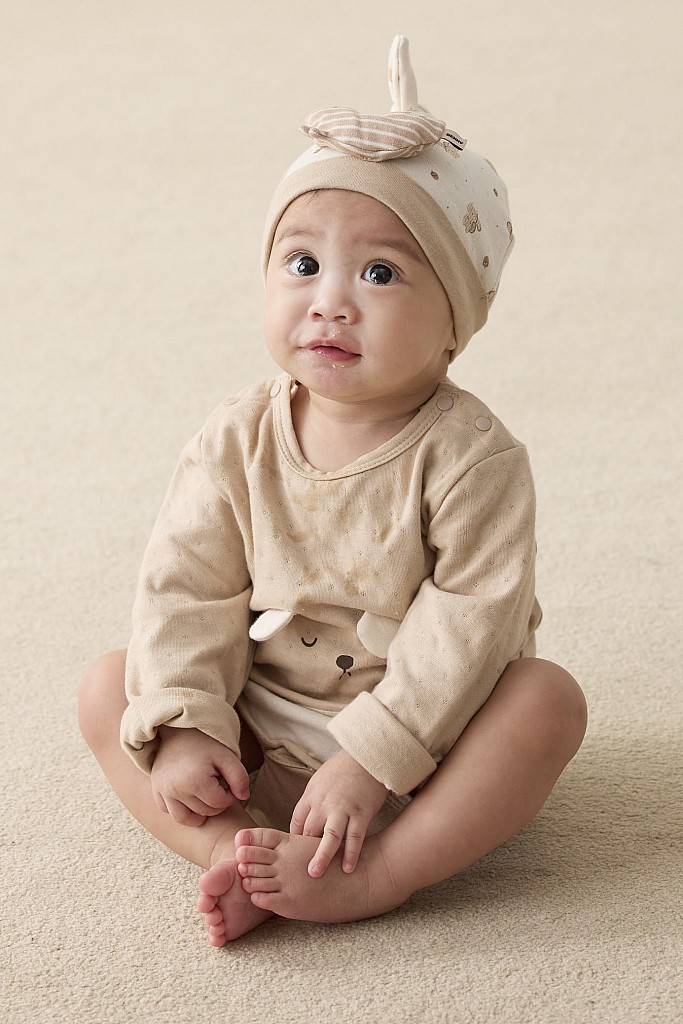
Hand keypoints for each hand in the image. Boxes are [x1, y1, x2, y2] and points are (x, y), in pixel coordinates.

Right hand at [150, 727, 249, 826]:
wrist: (178, 728)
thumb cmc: (205, 741)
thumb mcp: (227, 755)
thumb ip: (240, 777)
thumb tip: (244, 797)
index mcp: (195, 781)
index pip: (219, 803)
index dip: (230, 795)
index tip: (229, 782)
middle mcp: (175, 789)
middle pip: (204, 812)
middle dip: (216, 802)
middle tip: (218, 784)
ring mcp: (163, 791)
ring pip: (185, 818)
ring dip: (199, 812)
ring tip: (205, 795)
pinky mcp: (156, 790)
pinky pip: (168, 811)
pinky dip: (180, 809)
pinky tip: (189, 796)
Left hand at [290, 749, 387, 876]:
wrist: (368, 756)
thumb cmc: (343, 769)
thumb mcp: (320, 781)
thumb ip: (313, 801)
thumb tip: (307, 822)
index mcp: (311, 795)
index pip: (296, 823)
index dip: (295, 841)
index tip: (297, 854)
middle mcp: (323, 803)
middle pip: (308, 832)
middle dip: (303, 853)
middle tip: (299, 872)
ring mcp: (342, 809)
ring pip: (329, 837)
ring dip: (322, 857)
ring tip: (315, 874)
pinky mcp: (361, 813)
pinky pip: (355, 837)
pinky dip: (351, 853)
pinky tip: (348, 868)